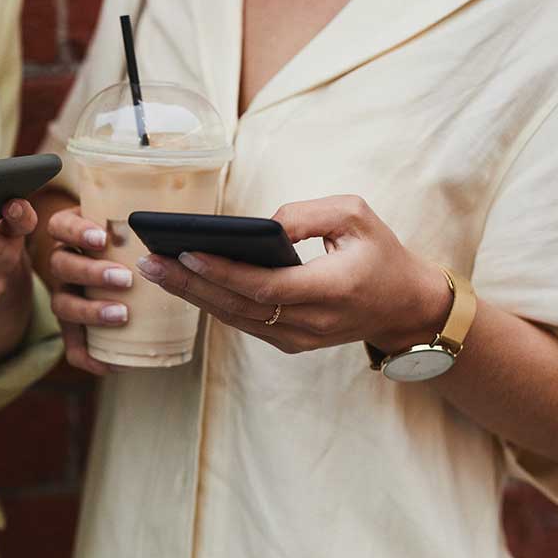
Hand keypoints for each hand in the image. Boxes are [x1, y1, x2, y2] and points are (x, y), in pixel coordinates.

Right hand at [41, 205, 132, 375]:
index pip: (60, 226)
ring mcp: (65, 295)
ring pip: (61, 304)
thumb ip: (148, 224)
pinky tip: (113, 362)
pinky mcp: (72, 327)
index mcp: (72, 234)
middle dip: (91, 272)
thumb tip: (184, 223)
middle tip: (124, 279)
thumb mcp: (132, 228)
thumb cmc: (133, 243)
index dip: (76, 232)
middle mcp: (63, 263)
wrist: (127, 272)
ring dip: (90, 310)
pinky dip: (89, 355)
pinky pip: (73, 346)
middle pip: (60, 265)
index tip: (101, 238)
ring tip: (121, 315)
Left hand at [135, 196, 450, 355]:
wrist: (407, 307)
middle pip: (238, 306)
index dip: (221, 272)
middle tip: (150, 262)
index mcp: (331, 290)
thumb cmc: (380, 253)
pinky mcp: (291, 343)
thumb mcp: (355, 216)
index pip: (264, 286)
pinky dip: (212, 303)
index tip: (185, 253)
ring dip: (193, 295)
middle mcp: (312, 322)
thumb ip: (307, 214)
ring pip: (236, 319)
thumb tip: (262, 225)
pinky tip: (184, 283)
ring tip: (156, 270)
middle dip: (190, 284)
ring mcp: (299, 339)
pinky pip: (244, 323)